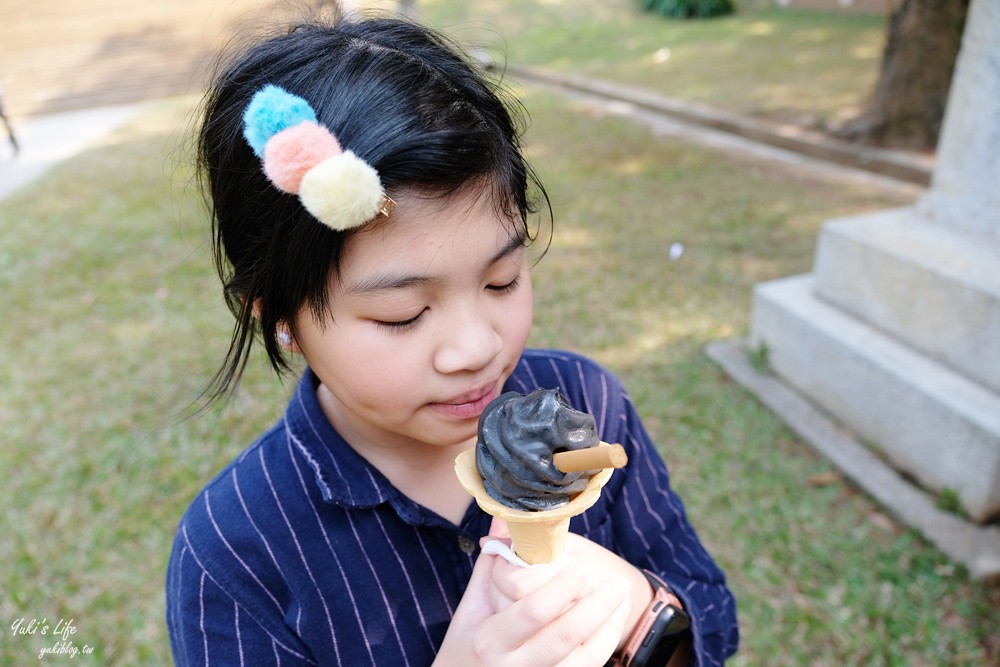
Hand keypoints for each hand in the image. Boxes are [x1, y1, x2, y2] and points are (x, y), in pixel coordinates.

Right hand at [434, 519, 633, 666]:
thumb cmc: (467, 647)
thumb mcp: (470, 609)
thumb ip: (489, 566)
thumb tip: (500, 519)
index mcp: (490, 639)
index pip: (532, 612)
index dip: (560, 589)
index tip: (582, 566)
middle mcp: (513, 665)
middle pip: (564, 636)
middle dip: (597, 607)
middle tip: (618, 581)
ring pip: (583, 658)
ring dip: (608, 626)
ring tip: (622, 597)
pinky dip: (605, 643)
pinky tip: (614, 620)